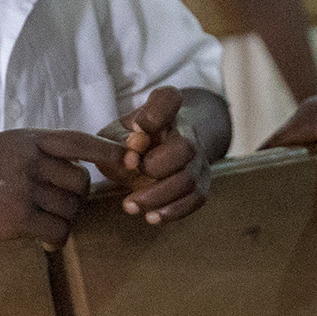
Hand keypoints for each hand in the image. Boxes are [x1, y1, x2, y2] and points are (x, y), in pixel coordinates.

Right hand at [0, 129, 128, 247]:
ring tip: (44, 224)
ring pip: (71, 208)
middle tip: (57, 209)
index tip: (127, 159)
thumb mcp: (2, 148)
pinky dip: (56, 238)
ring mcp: (25, 187)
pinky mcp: (18, 216)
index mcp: (27, 139)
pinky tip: (43, 240)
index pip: (78, 140)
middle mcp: (30, 159)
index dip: (106, 150)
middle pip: (81, 182)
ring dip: (64, 221)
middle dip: (76, 199)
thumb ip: (35, 153)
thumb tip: (76, 170)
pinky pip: (58, 230)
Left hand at [112, 87, 210, 224]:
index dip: (156, 113)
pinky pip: (196, 199)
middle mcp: (186, 132)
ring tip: (129, 204)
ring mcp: (196, 159)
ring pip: (189, 179)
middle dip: (156, 166)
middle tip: (132, 171)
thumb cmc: (130, 141)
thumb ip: (118, 139)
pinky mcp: (200, 183)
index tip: (138, 126)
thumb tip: (133, 148)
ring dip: (158, 196)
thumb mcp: (116, 133)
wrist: (157, 152)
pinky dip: (173, 211)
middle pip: (186, 147)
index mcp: (163, 111)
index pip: (169, 99)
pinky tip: (151, 217)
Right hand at [261, 74, 316, 220]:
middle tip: (283, 229)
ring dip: (307, 187)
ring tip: (307, 223)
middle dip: (282, 191)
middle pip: (283, 160)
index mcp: (311, 118)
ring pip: (306, 162)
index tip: (256, 213)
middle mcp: (313, 120)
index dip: (257, 179)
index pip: (268, 151)